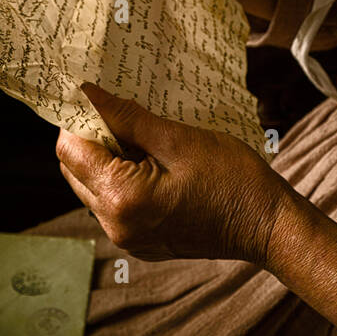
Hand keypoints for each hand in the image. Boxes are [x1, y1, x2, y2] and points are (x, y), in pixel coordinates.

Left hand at [56, 83, 291, 265]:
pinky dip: (121, 178)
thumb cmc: (233, 179)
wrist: (266, 225)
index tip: (96, 94)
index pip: (70, 151)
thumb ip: (128, 119)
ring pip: (92, 187)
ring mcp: (127, 238)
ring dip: (106, 158)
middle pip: (75, 171)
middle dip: (90, 137)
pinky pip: (113, 203)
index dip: (78, 118)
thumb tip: (90, 94)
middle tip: (120, 111)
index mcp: (122, 199)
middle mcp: (115, 225)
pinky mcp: (140, 241)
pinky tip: (149, 160)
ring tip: (140, 135)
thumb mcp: (179, 139)